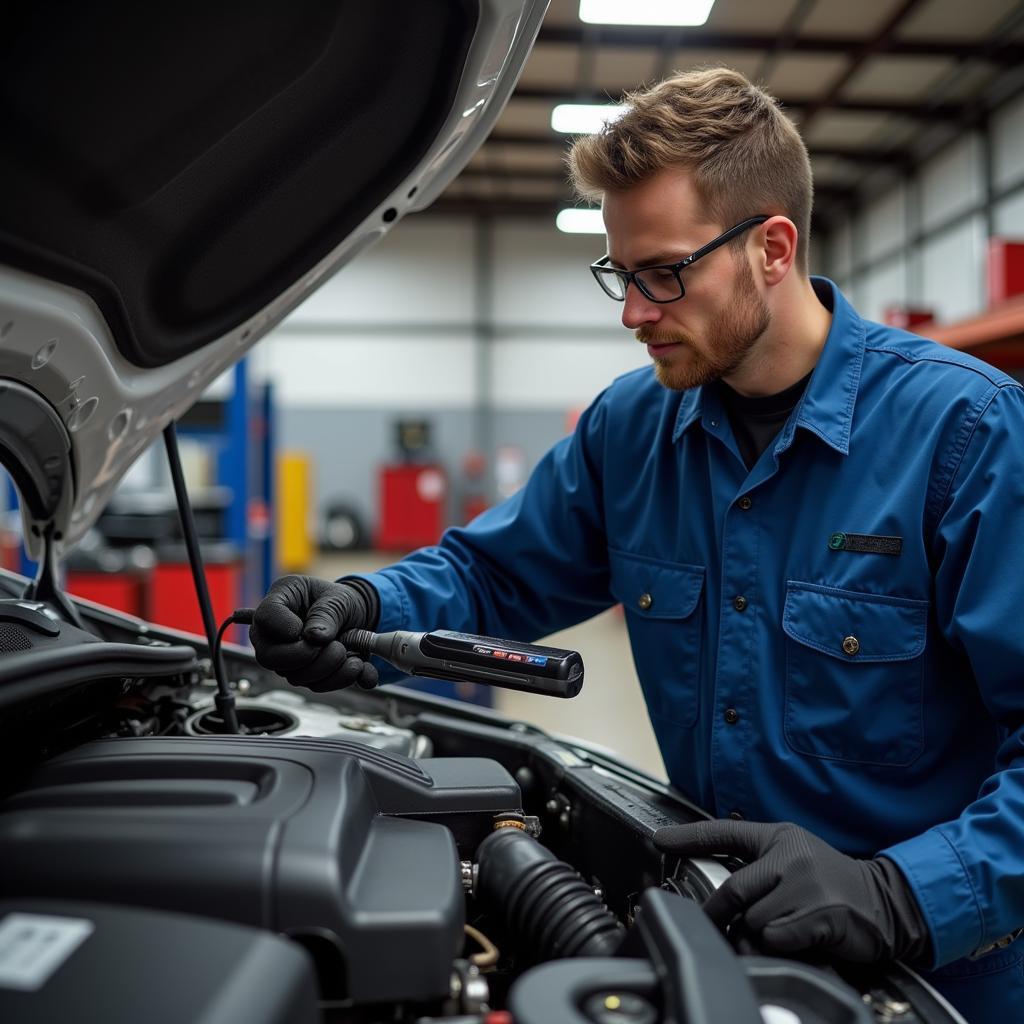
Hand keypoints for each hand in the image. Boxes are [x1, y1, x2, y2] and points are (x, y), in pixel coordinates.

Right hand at [249, 575, 378, 690]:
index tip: (307, 628)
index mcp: (279, 601)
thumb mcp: (337, 598)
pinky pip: (316, 686)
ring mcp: (288, 657)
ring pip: (295, 676)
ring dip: (328, 668)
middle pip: (270, 657)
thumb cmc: (340, 601)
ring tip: (349, 651)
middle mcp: (275, 634)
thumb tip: (315, 638)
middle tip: (335, 645)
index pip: (264, 618)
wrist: (358, 615)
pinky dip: (341, 678)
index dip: (285, 628)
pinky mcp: (306, 674)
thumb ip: (326, 613)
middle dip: (307, 656)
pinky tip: (357, 664)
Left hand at [653, 820, 928, 964]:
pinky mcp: (820, 914)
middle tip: (719, 923)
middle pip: (732, 889)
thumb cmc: (829, 880)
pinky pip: (777, 938)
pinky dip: (782, 944)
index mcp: (778, 837)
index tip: (659, 839)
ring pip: (753, 920)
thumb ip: (757, 864)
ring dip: (761, 933)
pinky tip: (800, 937)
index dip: (688, 836)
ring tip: (784, 927)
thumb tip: (717, 885)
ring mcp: (805, 884)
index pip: (723, 831)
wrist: (884, 901)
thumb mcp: (792, 856)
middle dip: (720, 912)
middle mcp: (790, 855)